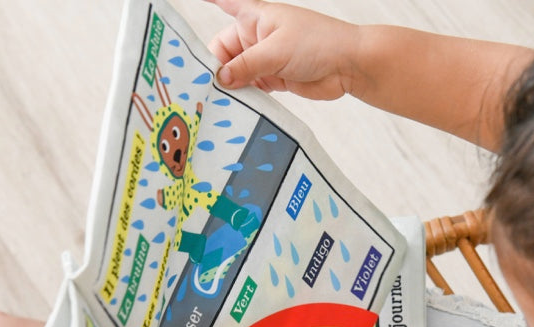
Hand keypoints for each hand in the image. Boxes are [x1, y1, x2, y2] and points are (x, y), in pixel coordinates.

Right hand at [206, 0, 358, 99]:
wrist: (348, 65)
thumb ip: (246, 66)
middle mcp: (254, 37)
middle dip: (214, 71)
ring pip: (234, 74)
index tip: (185, 22)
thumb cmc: (317, 42)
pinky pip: (249, 89)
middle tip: (200, 91)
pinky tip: (233, 109)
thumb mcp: (276, 51)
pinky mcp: (271, 79)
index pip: (224, 5)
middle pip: (223, 54)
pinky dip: (242, 98)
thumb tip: (219, 80)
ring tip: (213, 105)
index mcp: (254, 17)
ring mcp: (262, 59)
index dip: (207, 5)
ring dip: (227, 89)